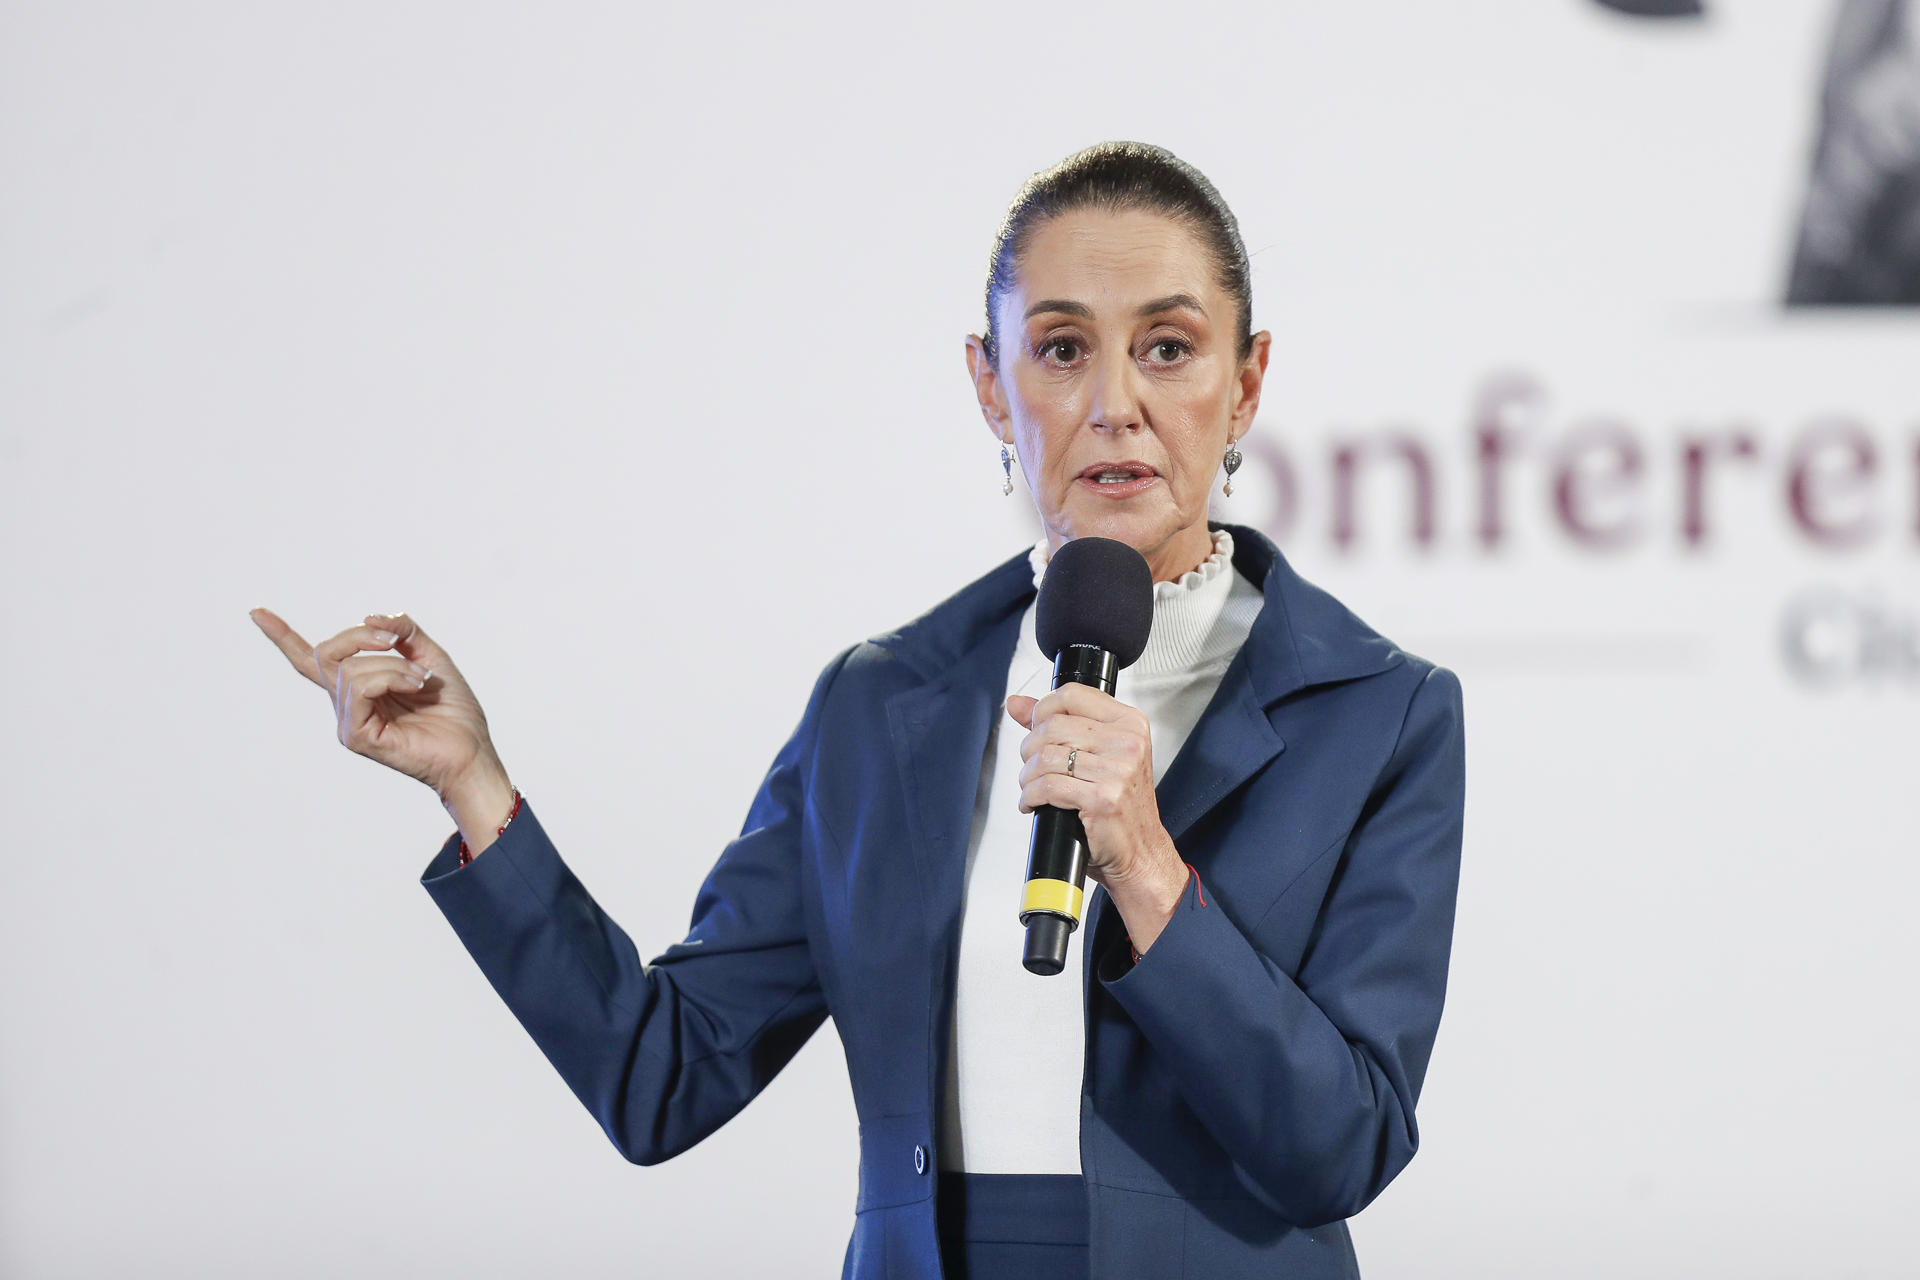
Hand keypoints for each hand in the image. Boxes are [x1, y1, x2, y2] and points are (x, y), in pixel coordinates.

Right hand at [250, 607, 506, 809]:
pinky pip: (359, 688)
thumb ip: (404, 633)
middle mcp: (347, 704)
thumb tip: (372, 616)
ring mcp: (348, 722)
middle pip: (326, 654)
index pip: (312, 660)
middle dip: (361, 636)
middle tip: (396, 641)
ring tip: (421, 679)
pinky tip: (416, 685)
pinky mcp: (356, 736)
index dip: (284, 637)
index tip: (256, 612)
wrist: (472, 751)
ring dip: (392, 663)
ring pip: (349, 669)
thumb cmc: (453, 712)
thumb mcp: (431, 658)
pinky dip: (390, 676)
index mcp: (360, 687)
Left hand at [1007, 684, 1185, 901]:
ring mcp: (1118, 771)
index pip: (1070, 695)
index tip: (1036, 729)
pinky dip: (1030, 796)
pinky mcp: (1103, 799)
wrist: (1140, 851)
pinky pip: (1047, 786)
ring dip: (1028, 776)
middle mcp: (1127, 743)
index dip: (1042, 711)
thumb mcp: (1098, 753)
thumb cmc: (1120, 804)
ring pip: (1046, 757)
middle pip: (1052, 725)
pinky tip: (1034, 803)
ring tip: (1032, 787)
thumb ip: (1057, 722)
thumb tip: (1016, 703)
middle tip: (1033, 767)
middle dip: (1030, 748)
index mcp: (1129, 723)